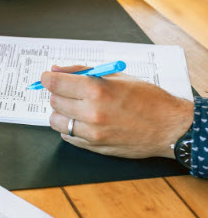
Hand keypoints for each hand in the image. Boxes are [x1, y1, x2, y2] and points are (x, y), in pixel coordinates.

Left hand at [43, 65, 193, 158]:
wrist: (170, 127)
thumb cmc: (146, 98)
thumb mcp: (115, 76)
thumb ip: (81, 71)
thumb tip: (56, 70)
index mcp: (96, 89)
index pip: (55, 83)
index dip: (47, 78)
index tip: (47, 77)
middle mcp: (91, 112)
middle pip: (54, 101)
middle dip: (57, 93)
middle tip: (68, 91)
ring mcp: (92, 133)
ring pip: (56, 121)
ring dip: (60, 112)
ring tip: (74, 107)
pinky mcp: (95, 147)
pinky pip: (68, 136)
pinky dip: (69, 128)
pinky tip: (81, 121)